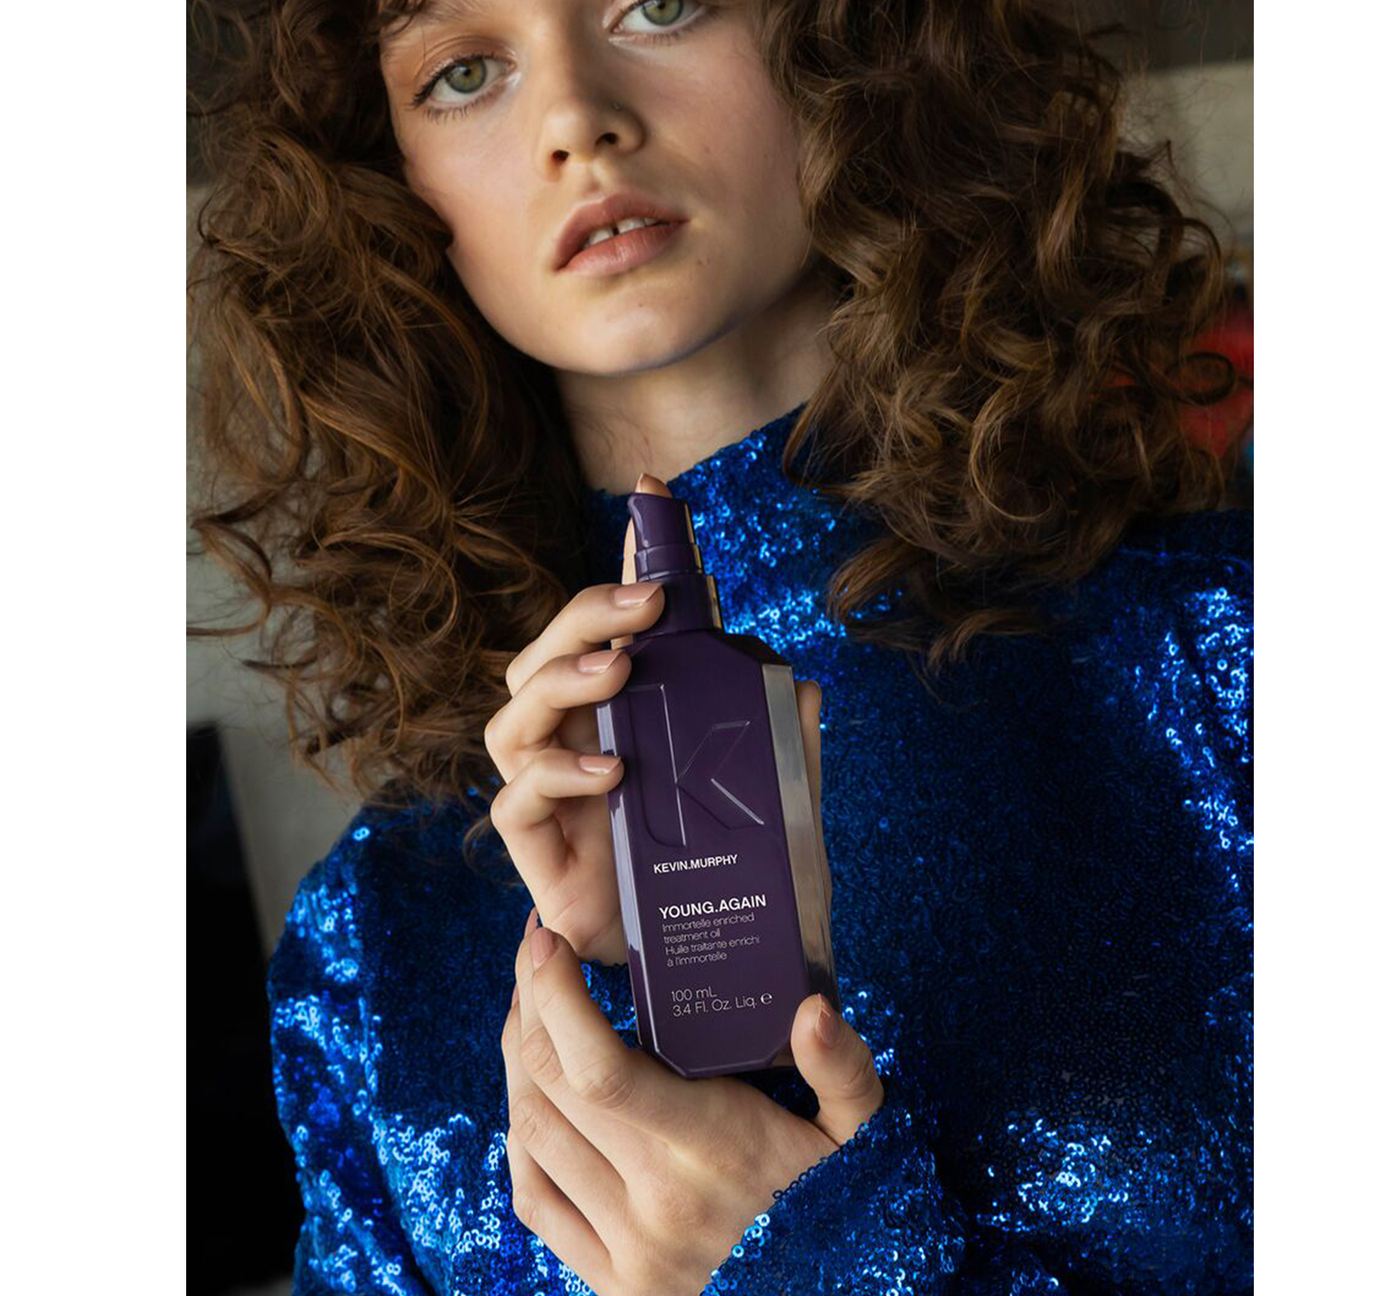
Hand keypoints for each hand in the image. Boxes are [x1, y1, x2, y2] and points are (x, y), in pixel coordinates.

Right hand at [484, 472, 824, 964]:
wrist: (699, 959)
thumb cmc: (721, 865)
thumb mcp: (769, 793)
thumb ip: (783, 741)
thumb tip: (805, 683)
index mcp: (624, 713)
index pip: (614, 626)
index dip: (626, 562)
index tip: (651, 498)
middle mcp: (575, 738)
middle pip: (547, 654)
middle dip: (589, 615)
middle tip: (646, 606)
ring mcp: (546, 790)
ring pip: (515, 712)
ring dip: (562, 681)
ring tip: (618, 674)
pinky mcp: (534, 849)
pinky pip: (516, 800)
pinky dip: (559, 776)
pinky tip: (613, 772)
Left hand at [501, 910, 883, 1295]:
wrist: (825, 1293)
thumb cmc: (832, 1193)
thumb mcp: (857, 1128)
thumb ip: (843, 1068)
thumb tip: (812, 1010)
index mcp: (714, 1151)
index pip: (604, 1073)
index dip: (559, 1001)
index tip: (548, 941)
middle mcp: (660, 1203)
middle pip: (553, 1088)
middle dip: (531, 1004)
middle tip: (539, 954)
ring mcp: (628, 1248)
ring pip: (532, 1132)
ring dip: (519, 1059)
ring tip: (532, 1008)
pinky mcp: (610, 1281)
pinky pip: (533, 1196)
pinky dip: (521, 1134)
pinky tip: (533, 1089)